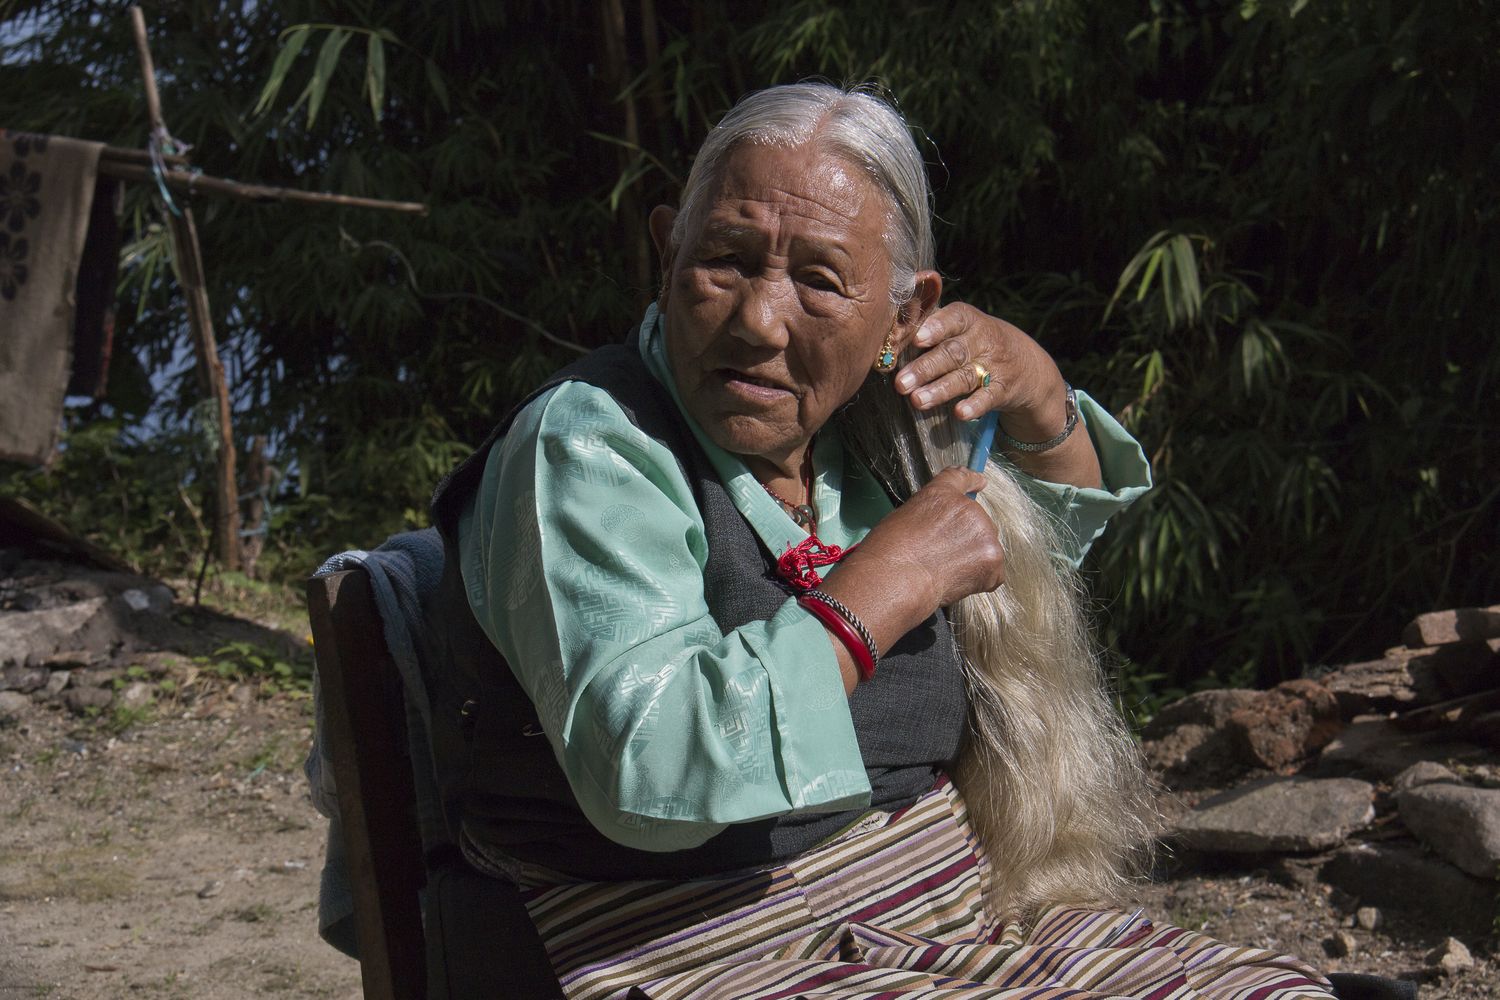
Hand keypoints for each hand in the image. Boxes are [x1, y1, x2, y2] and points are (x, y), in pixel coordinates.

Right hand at [837, 466, 1004, 612]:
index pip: (961, 478)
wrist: (896, 578)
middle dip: (965, 539)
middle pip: (977, 522)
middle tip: (942, 557)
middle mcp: (969, 509)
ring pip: (986, 547)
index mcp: (942, 494)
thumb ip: (931, 515)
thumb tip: (942, 529)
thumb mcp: (904, 518)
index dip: (972, 480)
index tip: (980, 482)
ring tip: (944, 571)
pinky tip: (955, 581)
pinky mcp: (993, 560)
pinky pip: (992, 572)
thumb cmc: (889, 552)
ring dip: (972, 559)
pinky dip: (978, 579)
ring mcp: (984, 534)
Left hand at [892, 303, 1068, 441]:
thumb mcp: (963, 328)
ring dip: (940, 389)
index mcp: (968, 320)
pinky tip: (959, 414)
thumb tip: (889, 338)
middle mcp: (982, 340)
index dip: (936, 327)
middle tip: (900, 383)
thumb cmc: (977, 342)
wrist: (1027, 364)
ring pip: (965, 377)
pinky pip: (989, 397)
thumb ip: (932, 329)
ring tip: (917, 401)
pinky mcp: (1004, 389)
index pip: (954, 318)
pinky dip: (975, 406)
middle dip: (925, 368)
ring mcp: (995, 365)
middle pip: (952, 352)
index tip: (916, 340)